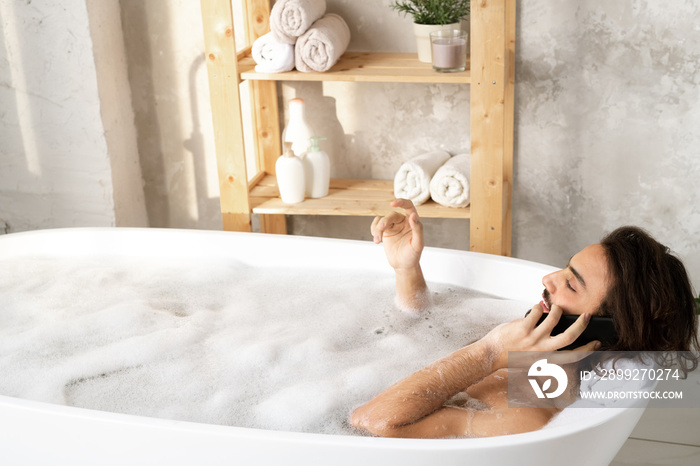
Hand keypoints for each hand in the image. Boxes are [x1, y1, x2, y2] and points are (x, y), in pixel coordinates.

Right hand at [370, 199, 423, 270]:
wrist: (403, 266)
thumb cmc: (413, 255)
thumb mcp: (418, 244)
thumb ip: (418, 229)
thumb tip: (413, 216)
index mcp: (412, 222)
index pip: (408, 206)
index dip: (401, 202)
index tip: (392, 203)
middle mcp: (403, 222)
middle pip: (391, 215)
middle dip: (385, 221)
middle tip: (381, 230)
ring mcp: (393, 226)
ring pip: (382, 220)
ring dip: (377, 229)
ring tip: (376, 240)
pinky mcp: (385, 232)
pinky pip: (376, 224)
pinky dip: (373, 229)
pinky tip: (376, 239)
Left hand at [484, 303, 598, 369]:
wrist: (490, 355)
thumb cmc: (510, 356)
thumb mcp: (532, 359)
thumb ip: (544, 350)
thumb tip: (556, 332)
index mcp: (546, 360)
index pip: (572, 356)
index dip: (587, 349)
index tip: (597, 342)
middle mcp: (542, 350)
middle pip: (569, 337)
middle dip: (581, 325)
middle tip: (587, 315)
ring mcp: (533, 339)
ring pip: (554, 319)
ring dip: (557, 311)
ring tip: (556, 309)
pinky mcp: (523, 328)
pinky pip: (537, 312)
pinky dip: (539, 307)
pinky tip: (537, 308)